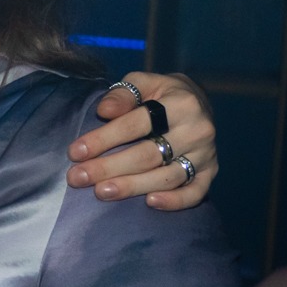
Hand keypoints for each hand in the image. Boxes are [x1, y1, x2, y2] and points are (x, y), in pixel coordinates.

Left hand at [66, 72, 217, 208]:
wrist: (197, 103)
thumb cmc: (159, 94)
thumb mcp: (142, 83)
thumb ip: (122, 94)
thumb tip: (104, 110)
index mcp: (180, 104)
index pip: (136, 125)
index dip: (104, 139)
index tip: (75, 152)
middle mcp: (197, 130)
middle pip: (148, 155)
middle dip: (109, 168)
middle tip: (77, 178)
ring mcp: (206, 154)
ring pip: (167, 177)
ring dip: (132, 187)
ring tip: (101, 192)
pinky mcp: (211, 172)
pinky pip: (196, 192)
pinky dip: (175, 201)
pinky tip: (149, 203)